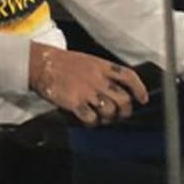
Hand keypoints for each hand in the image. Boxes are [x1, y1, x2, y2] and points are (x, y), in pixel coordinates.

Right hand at [29, 44, 148, 125]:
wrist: (40, 64)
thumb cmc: (61, 62)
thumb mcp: (87, 60)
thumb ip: (102, 73)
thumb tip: (113, 88)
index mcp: (102, 66)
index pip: (129, 77)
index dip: (140, 89)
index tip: (142, 99)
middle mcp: (98, 79)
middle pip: (123, 99)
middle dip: (125, 111)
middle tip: (120, 115)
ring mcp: (87, 91)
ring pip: (110, 111)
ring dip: (108, 118)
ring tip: (102, 118)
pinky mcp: (75, 102)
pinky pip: (91, 118)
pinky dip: (92, 123)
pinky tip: (88, 120)